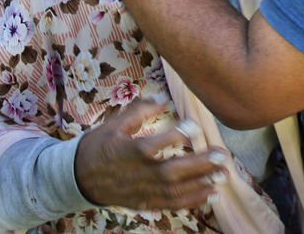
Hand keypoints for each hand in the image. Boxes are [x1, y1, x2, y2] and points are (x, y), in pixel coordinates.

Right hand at [74, 97, 228, 210]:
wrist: (79, 178)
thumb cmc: (100, 146)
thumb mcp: (115, 124)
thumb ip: (139, 111)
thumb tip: (163, 99)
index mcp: (128, 150)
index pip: (154, 144)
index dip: (175, 136)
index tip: (195, 126)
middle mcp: (137, 173)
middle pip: (170, 171)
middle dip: (198, 165)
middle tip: (221, 155)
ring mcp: (142, 191)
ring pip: (175, 191)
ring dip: (201, 184)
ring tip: (223, 174)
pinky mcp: (146, 203)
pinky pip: (172, 204)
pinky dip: (193, 201)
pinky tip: (212, 193)